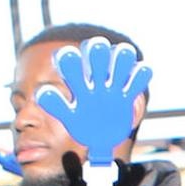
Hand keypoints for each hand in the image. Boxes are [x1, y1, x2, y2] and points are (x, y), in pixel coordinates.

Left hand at [37, 37, 150, 165]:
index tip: (69, 54)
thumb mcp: (68, 116)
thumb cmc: (81, 125)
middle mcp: (95, 80)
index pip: (73, 63)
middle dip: (98, 53)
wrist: (101, 138)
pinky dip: (140, 75)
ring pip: (118, 66)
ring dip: (121, 58)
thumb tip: (42, 91)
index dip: (72, 56)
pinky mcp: (127, 97)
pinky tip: (143, 69)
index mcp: (78, 83)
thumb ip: (56, 105)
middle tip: (99, 46)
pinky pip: (135, 83)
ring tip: (123, 52)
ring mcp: (113, 88)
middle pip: (96, 59)